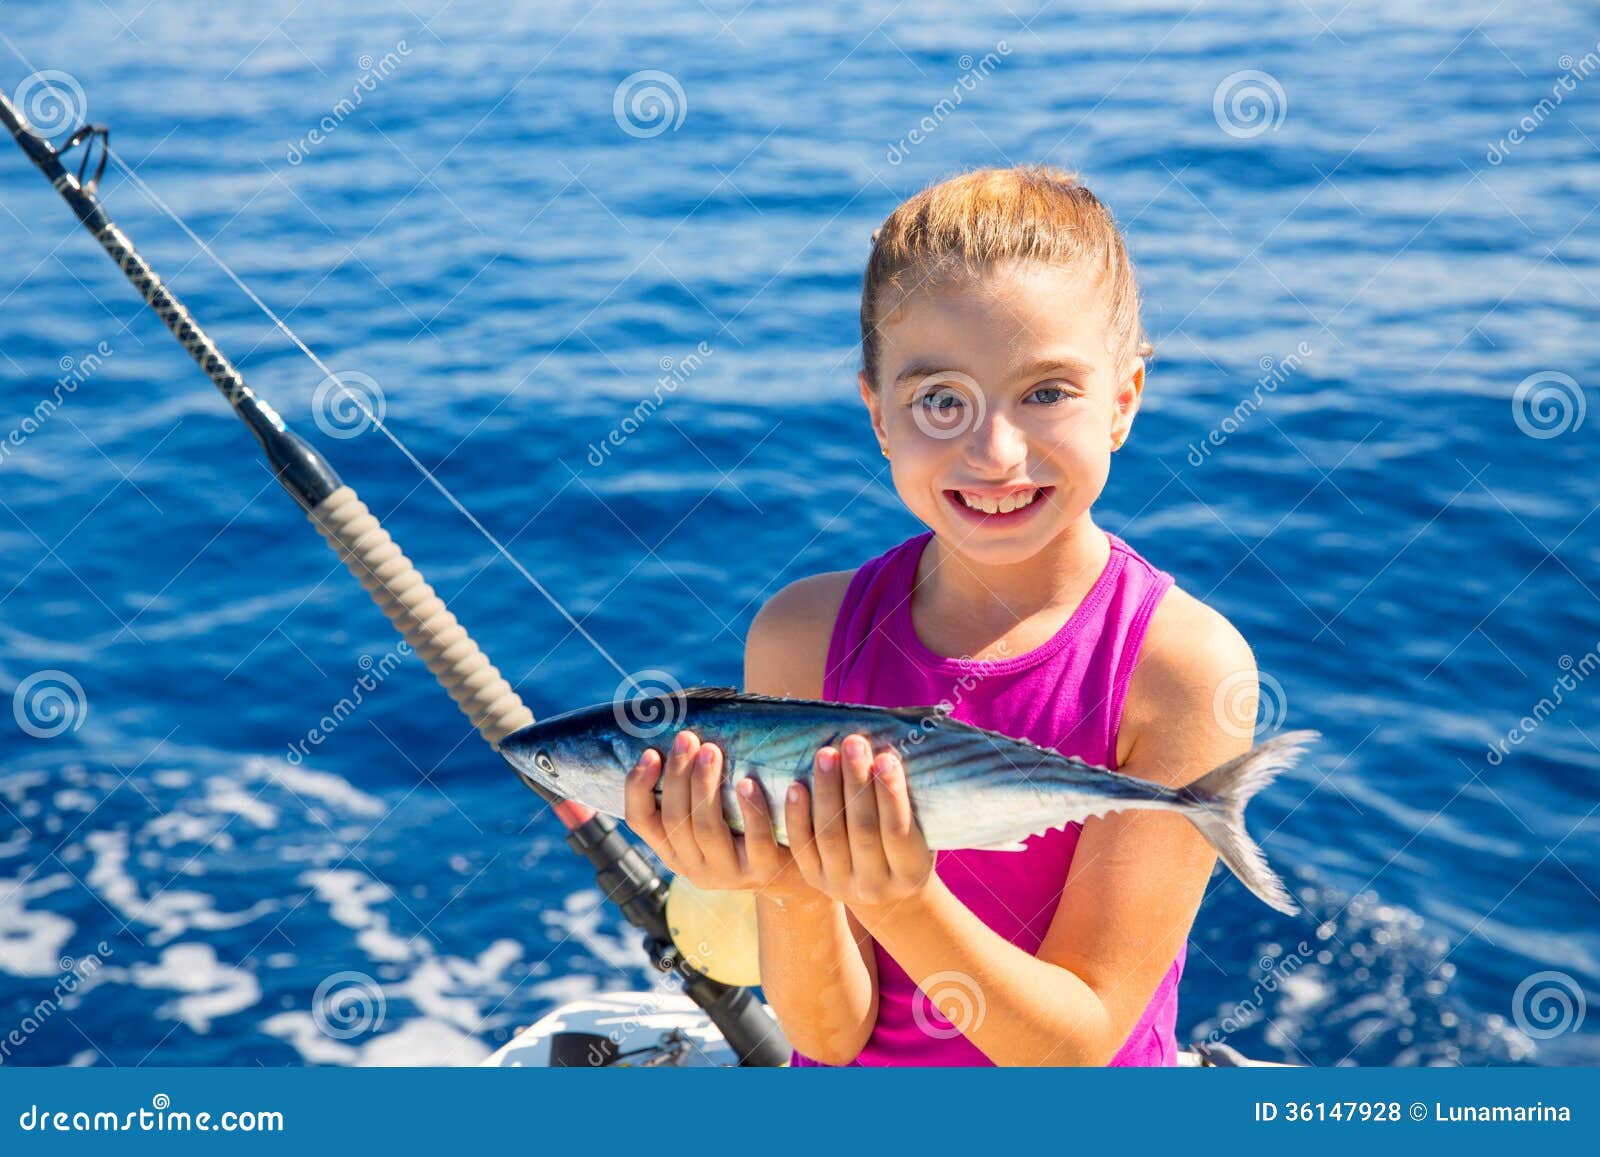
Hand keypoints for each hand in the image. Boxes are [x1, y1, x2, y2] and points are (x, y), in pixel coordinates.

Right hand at [623, 729, 815, 902]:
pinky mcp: (762, 870)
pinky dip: (752, 809)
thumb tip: (673, 737)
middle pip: (675, 820)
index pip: (641, 821)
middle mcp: (694, 867)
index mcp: (674, 850)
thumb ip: (690, 789)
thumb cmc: (746, 822)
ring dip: (705, 785)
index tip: (650, 753)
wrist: (797, 863)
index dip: (638, 787)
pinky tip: (749, 783)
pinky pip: (755, 839)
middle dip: (678, 775)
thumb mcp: (712, 813)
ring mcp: (728, 872)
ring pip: (707, 828)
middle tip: (687, 739)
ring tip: (711, 750)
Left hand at [788, 734, 934, 913]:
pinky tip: (796, 785)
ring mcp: (841, 884)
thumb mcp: (921, 834)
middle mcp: (874, 885)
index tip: (886, 757)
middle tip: (853, 743)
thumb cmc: (907, 848)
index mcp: (909, 873)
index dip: (891, 794)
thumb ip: (907, 803)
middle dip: (857, 782)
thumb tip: (889, 749)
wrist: (885, 895)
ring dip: (827, 790)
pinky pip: (802, 846)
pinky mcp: (814, 879)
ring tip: (826, 753)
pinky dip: (797, 815)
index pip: (898, 831)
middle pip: (862, 829)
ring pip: (830, 834)